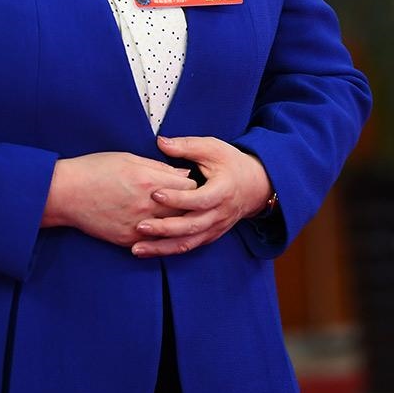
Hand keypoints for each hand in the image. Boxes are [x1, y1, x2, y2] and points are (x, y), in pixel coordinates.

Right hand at [41, 151, 198, 246]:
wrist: (65, 193)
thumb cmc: (93, 170)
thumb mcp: (128, 158)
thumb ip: (158, 166)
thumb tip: (182, 172)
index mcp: (148, 180)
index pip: (189, 186)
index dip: (192, 184)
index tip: (190, 183)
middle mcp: (147, 204)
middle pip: (186, 209)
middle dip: (190, 204)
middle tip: (189, 200)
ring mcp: (139, 225)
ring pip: (172, 228)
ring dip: (176, 221)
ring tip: (176, 214)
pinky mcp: (129, 239)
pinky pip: (154, 240)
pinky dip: (159, 234)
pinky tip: (158, 226)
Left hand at [130, 135, 272, 257]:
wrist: (255, 186)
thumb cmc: (231, 164)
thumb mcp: (213, 149)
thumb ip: (187, 146)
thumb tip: (161, 142)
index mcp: (223, 191)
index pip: (199, 199)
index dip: (178, 199)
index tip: (155, 193)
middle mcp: (220, 214)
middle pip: (192, 226)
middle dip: (165, 228)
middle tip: (140, 225)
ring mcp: (215, 228)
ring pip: (188, 243)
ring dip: (162, 247)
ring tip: (138, 248)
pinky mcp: (209, 236)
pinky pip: (188, 246)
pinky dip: (168, 250)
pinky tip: (149, 250)